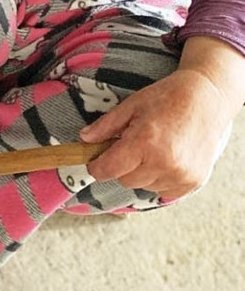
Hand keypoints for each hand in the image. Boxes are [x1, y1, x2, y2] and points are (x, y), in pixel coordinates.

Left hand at [80, 68, 232, 199]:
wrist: (207, 99)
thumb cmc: (168, 98)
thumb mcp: (131, 105)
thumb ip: (106, 125)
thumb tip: (84, 139)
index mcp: (144, 142)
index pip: (109, 169)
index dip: (97, 167)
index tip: (94, 163)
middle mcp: (163, 163)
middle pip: (125, 180)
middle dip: (122, 166)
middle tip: (132, 145)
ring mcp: (180, 175)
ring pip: (144, 186)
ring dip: (142, 173)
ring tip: (154, 148)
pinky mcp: (194, 182)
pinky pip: (164, 192)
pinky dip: (160, 179)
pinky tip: (166, 158)